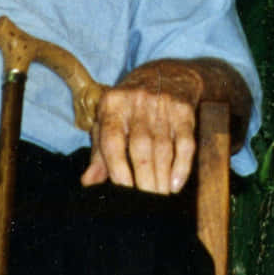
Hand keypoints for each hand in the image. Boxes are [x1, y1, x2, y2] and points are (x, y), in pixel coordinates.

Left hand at [81, 60, 204, 193]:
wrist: (167, 73)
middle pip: (140, 146)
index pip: (112, 141)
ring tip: (160, 196)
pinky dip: (182, 164)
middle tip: (146, 201)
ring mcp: (163, 104)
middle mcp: (137, 101)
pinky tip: (177, 183)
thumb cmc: (131, 107)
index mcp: (112, 104)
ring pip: (163, 147)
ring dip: (162, 176)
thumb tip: (88, 182)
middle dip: (144, 178)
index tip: (124, 191)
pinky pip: (185, 141)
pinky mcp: (184, 109)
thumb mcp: (110, 121)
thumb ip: (100, 152)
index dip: (117, 168)